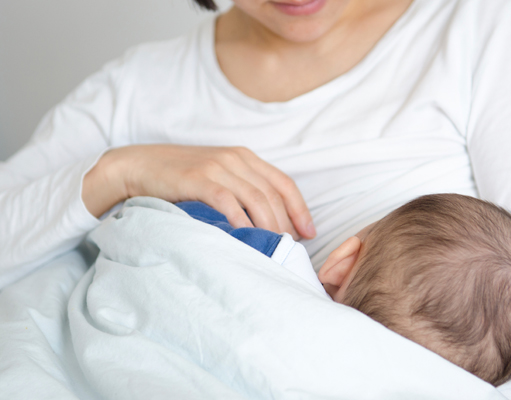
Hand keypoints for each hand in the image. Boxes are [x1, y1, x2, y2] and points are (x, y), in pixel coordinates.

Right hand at [83, 145, 315, 239]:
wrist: (139, 165)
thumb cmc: (180, 177)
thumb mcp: (217, 176)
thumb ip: (240, 189)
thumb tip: (266, 221)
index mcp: (244, 157)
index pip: (283, 183)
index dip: (300, 209)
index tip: (309, 233)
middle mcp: (236, 159)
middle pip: (272, 194)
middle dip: (287, 223)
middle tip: (291, 248)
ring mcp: (217, 167)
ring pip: (256, 198)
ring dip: (269, 225)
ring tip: (275, 247)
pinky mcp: (199, 178)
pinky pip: (228, 202)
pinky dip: (241, 221)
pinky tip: (247, 238)